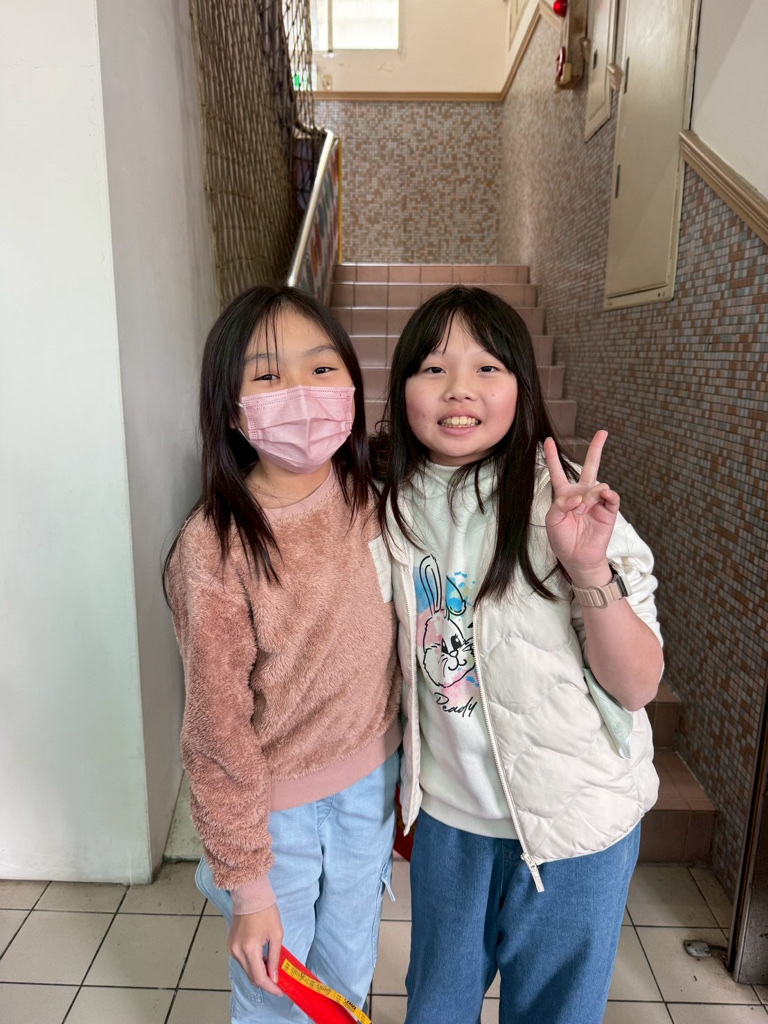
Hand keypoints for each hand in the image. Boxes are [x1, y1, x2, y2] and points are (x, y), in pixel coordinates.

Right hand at [228, 903, 284, 996]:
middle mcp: (237, 952)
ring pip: (246, 970)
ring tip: (273, 971)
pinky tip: (263, 961)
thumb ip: (275, 958)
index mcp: (249, 949)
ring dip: (259, 973)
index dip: (271, 987)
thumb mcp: (276, 934)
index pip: (259, 978)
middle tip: (279, 984)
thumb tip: (274, 978)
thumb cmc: (266, 911)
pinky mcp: (230, 945)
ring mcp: (231, 949)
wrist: (250, 895)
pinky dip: (253, 964)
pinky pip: (242, 961)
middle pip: (251, 976)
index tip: (281, 991)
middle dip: (266, 982)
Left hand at [543, 431, 619, 584]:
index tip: (547, 440)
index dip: (552, 456)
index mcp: (564, 494)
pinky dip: (607, 494)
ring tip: (581, 511)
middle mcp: (582, 494)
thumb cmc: (562, 539)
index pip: (558, 472)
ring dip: (588, 497)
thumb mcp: (552, 521)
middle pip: (590, 466)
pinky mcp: (609, 510)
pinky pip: (612, 496)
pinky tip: (604, 495)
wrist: (577, 558)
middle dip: (596, 448)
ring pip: (597, 486)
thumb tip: (580, 496)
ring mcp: (596, 501)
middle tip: (602, 432)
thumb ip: (561, 504)